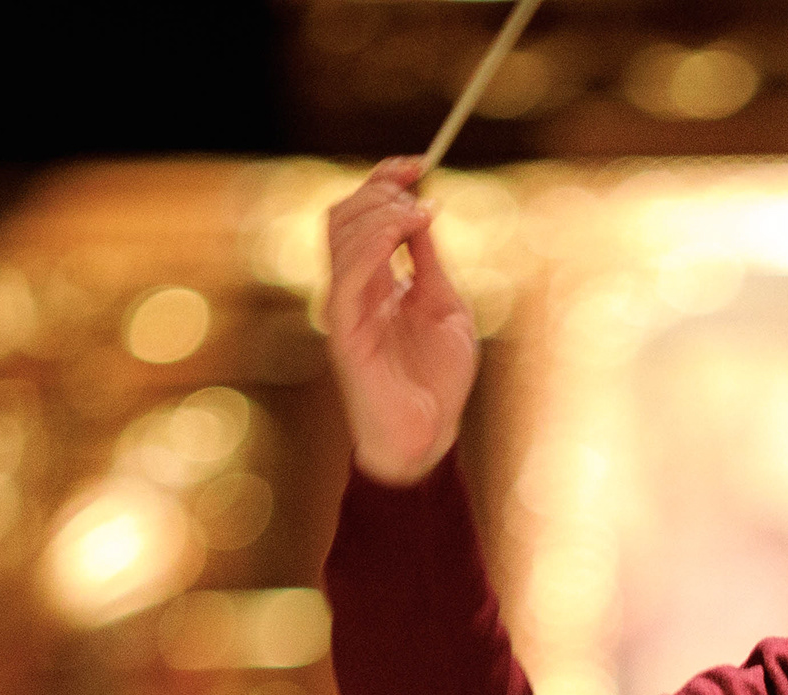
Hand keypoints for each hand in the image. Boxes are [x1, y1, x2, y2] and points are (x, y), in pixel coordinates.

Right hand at [321, 158, 480, 486]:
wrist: (430, 437)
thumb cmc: (438, 380)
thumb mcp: (446, 305)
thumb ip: (430, 262)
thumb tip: (425, 209)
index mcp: (374, 279)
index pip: (363, 215)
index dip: (385, 182)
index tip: (418, 164)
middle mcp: (353, 288)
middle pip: (345, 214)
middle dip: (380, 189)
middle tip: (418, 186)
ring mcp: (345, 308)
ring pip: (341, 235)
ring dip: (381, 211)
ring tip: (418, 214)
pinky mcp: (345, 331)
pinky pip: (346, 276)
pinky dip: (373, 245)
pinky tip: (403, 233)